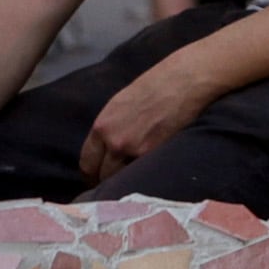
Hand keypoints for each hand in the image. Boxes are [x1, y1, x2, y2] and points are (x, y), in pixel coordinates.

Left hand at [76, 43, 232, 181]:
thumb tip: (107, 149)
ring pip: (121, 180)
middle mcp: (112, 140)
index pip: (87, 162)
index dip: (92, 174)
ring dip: (125, 183)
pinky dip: (144, 178)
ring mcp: (133, 150)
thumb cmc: (153, 87)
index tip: (98, 180)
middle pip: (102, 175)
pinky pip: (142, 176)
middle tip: (115, 186)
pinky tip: (149, 177)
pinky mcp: (153, 155)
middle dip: (107, 182)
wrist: (181, 82)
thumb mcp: (120, 105)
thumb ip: (111, 128)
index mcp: (102, 125)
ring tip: (133, 183)